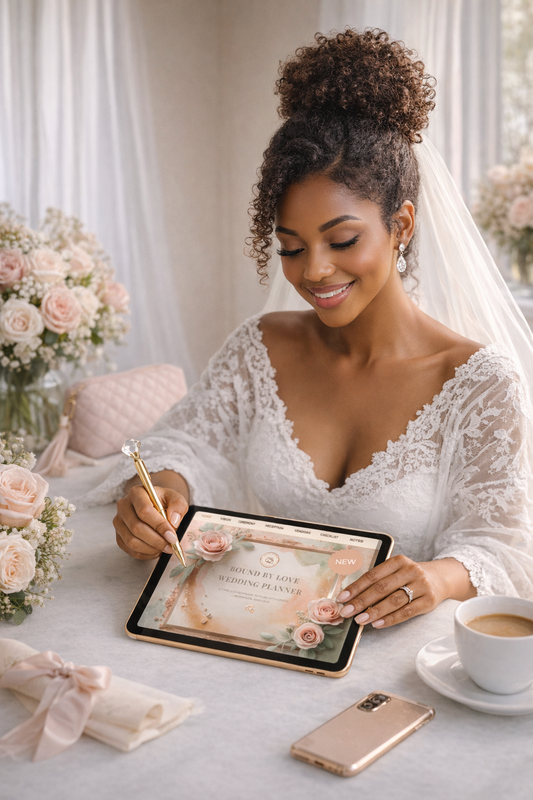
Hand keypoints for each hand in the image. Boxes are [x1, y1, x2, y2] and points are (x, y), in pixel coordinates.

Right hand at [114, 485, 188, 559]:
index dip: (159, 526)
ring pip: (131, 541)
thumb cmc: (165, 502)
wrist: (155, 507)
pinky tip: (156, 551)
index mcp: (137, 493)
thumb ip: (178, 506)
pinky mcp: (118, 536)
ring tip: (164, 548)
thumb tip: (173, 521)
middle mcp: (123, 506)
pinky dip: (145, 554)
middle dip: (156, 541)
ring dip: (151, 549)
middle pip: (136, 528)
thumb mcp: (176, 499)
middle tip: (171, 546)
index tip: (172, 537)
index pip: (144, 511)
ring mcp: (119, 522)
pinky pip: (129, 549)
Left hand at [335, 555, 453, 628]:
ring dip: (374, 612)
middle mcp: (410, 571)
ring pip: (394, 601)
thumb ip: (379, 580)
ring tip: (360, 619)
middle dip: (361, 601)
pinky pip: (406, 612)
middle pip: (381, 588)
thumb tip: (353, 596)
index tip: (342, 597)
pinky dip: (390, 619)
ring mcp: (421, 586)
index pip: (373, 575)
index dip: (356, 587)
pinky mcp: (428, 601)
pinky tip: (377, 624)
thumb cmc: (411, 576)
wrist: (441, 578)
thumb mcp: (397, 570)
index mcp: (398, 561)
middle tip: (347, 611)